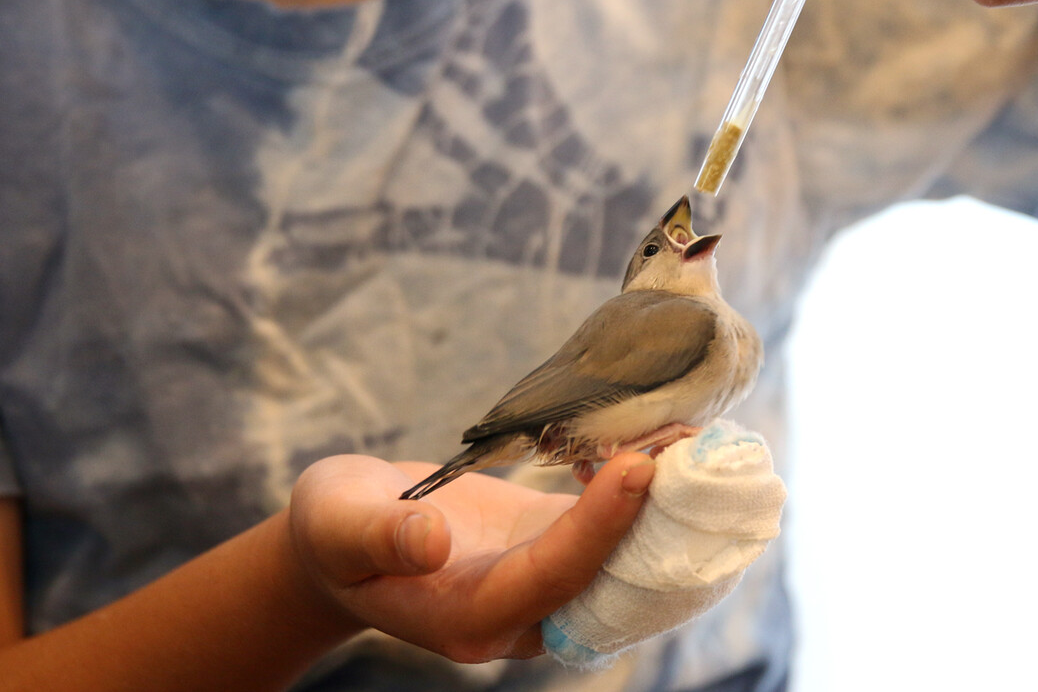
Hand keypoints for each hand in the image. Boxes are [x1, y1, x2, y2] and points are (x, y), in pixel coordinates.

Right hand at [288, 453, 653, 662]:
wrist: (344, 536)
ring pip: (615, 555)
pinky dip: (633, 490)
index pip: (551, 579)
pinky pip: (603, 528)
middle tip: (688, 448)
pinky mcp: (548, 547)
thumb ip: (380, 536)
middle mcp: (517, 614)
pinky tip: (647, 440)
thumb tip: (430, 540)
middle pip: (602, 578)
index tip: (637, 469)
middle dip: (651, 519)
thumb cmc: (334, 531)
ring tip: (684, 435)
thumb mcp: (337, 526)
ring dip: (654, 501)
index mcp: (468, 618)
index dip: (598, 529)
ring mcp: (539, 583)